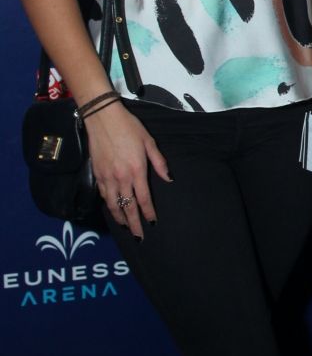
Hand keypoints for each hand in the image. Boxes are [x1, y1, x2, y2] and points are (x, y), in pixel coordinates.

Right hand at [86, 103, 171, 237]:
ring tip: (126, 227)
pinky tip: (113, 210)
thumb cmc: (128, 127)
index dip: (148, 213)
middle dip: (134, 224)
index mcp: (136, 170)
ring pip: (113, 204)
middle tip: (139, 237)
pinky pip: (104, 195)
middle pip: (128, 207)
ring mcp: (107, 177)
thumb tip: (169, 178)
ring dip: (120, 218)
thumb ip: (159, 162)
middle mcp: (121, 177)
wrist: (102, 118)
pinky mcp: (97, 173)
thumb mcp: (149, 142)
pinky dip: (109, 205)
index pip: (144, 199)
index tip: (152, 223)